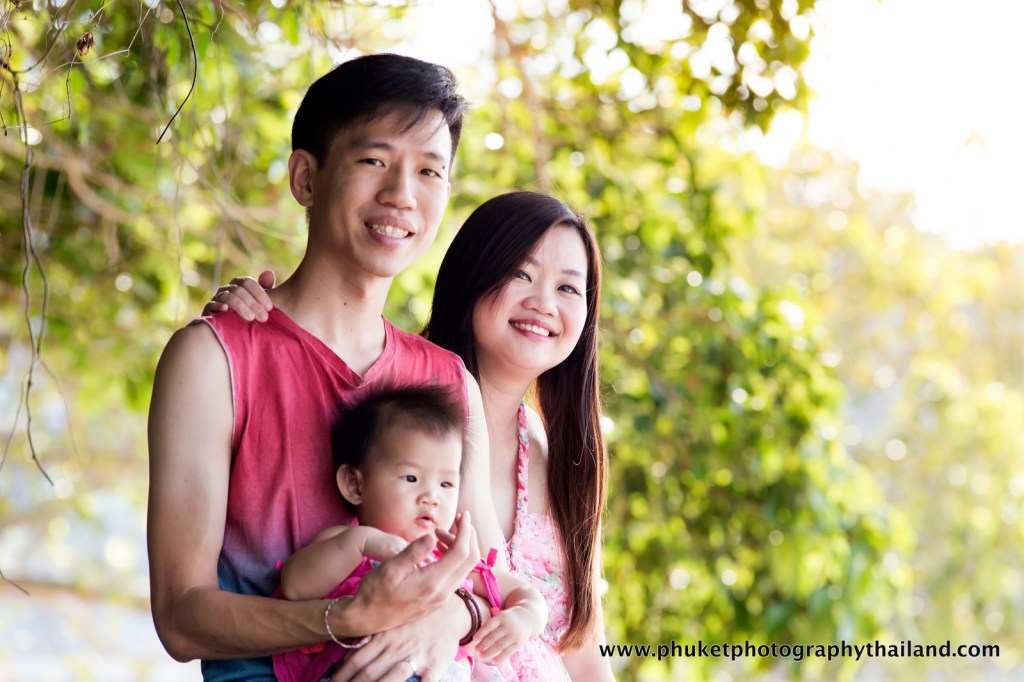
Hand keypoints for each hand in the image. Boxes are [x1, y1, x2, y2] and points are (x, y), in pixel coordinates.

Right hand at [202, 270, 275, 319]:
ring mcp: (216, 298)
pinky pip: (211, 305)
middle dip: (253, 303)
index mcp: (238, 284)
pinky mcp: (208, 310)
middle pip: (239, 290)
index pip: (247, 282)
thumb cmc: (248, 312)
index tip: (270, 307)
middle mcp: (226, 289)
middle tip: (264, 317)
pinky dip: (218, 306)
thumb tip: (269, 272)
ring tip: (251, 318)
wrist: (229, 328)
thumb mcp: (259, 302)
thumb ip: (265, 288)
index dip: (259, 293)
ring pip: (227, 297)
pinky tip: (226, 310)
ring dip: (240, 306)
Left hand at [330, 608, 460, 681]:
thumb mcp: (393, 623)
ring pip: (390, 679)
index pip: (356, 660)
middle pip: (368, 674)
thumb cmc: (418, 619)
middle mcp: (397, 648)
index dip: (341, 675)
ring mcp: (416, 658)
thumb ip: (374, 638)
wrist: (452, 612)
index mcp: (385, 637)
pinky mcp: (434, 667)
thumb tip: (351, 654)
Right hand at [344, 512, 478, 635]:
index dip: (465, 531)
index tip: (464, 515)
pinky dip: (453, 559)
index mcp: (433, 583)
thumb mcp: (389, 568)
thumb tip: (432, 536)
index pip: (461, 553)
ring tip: (440, 534)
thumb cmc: (374, 592)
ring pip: (464, 568)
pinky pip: (455, 576)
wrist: (367, 619)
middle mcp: (443, 593)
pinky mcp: (438, 601)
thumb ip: (413, 552)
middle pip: (470, 561)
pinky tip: (437, 550)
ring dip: (459, 548)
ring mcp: (442, 599)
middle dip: (467, 537)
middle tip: (457, 520)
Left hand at [472, 605, 535, 665]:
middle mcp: (508, 626)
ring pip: (499, 646)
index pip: (489, 625)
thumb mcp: (501, 615)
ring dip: (489, 652)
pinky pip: (507, 652)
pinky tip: (492, 661)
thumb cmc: (508, 618)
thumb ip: (491, 624)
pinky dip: (499, 658)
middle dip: (483, 644)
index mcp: (501, 617)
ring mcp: (514, 635)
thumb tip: (476, 638)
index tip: (474, 639)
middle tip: (476, 650)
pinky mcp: (518, 643)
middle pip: (493, 637)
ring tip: (481, 656)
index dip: (481, 633)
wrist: (528, 617)